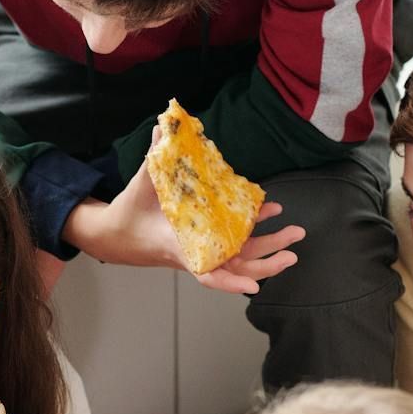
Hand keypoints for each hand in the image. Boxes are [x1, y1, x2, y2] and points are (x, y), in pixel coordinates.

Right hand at [62, 134, 303, 294]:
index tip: (253, 287)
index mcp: (179, 246)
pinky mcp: (207, 243)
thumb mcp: (140, 184)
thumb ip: (153, 156)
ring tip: (294, 233)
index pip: (206, 273)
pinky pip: (237, 246)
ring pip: (242, 259)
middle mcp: (196, 253)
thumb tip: (163, 126)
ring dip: (270, 248)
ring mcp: (204, 250)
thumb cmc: (130, 214)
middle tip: (295, 236)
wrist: (118, 235)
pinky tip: (270, 217)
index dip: (230, 282)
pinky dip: (255, 235)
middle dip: (269, 258)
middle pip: (238, 267)